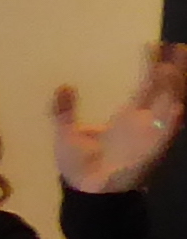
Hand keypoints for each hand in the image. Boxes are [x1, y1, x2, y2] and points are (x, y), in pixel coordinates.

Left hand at [51, 43, 186, 192]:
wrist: (84, 193)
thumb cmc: (79, 166)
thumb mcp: (67, 134)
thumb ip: (64, 111)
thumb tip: (63, 86)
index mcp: (129, 116)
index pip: (147, 84)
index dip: (152, 65)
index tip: (152, 45)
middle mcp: (145, 123)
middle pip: (167, 90)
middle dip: (174, 69)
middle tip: (178, 46)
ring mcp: (150, 136)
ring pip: (170, 106)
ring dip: (173, 89)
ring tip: (172, 67)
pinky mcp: (149, 153)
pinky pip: (165, 136)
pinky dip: (170, 122)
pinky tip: (176, 107)